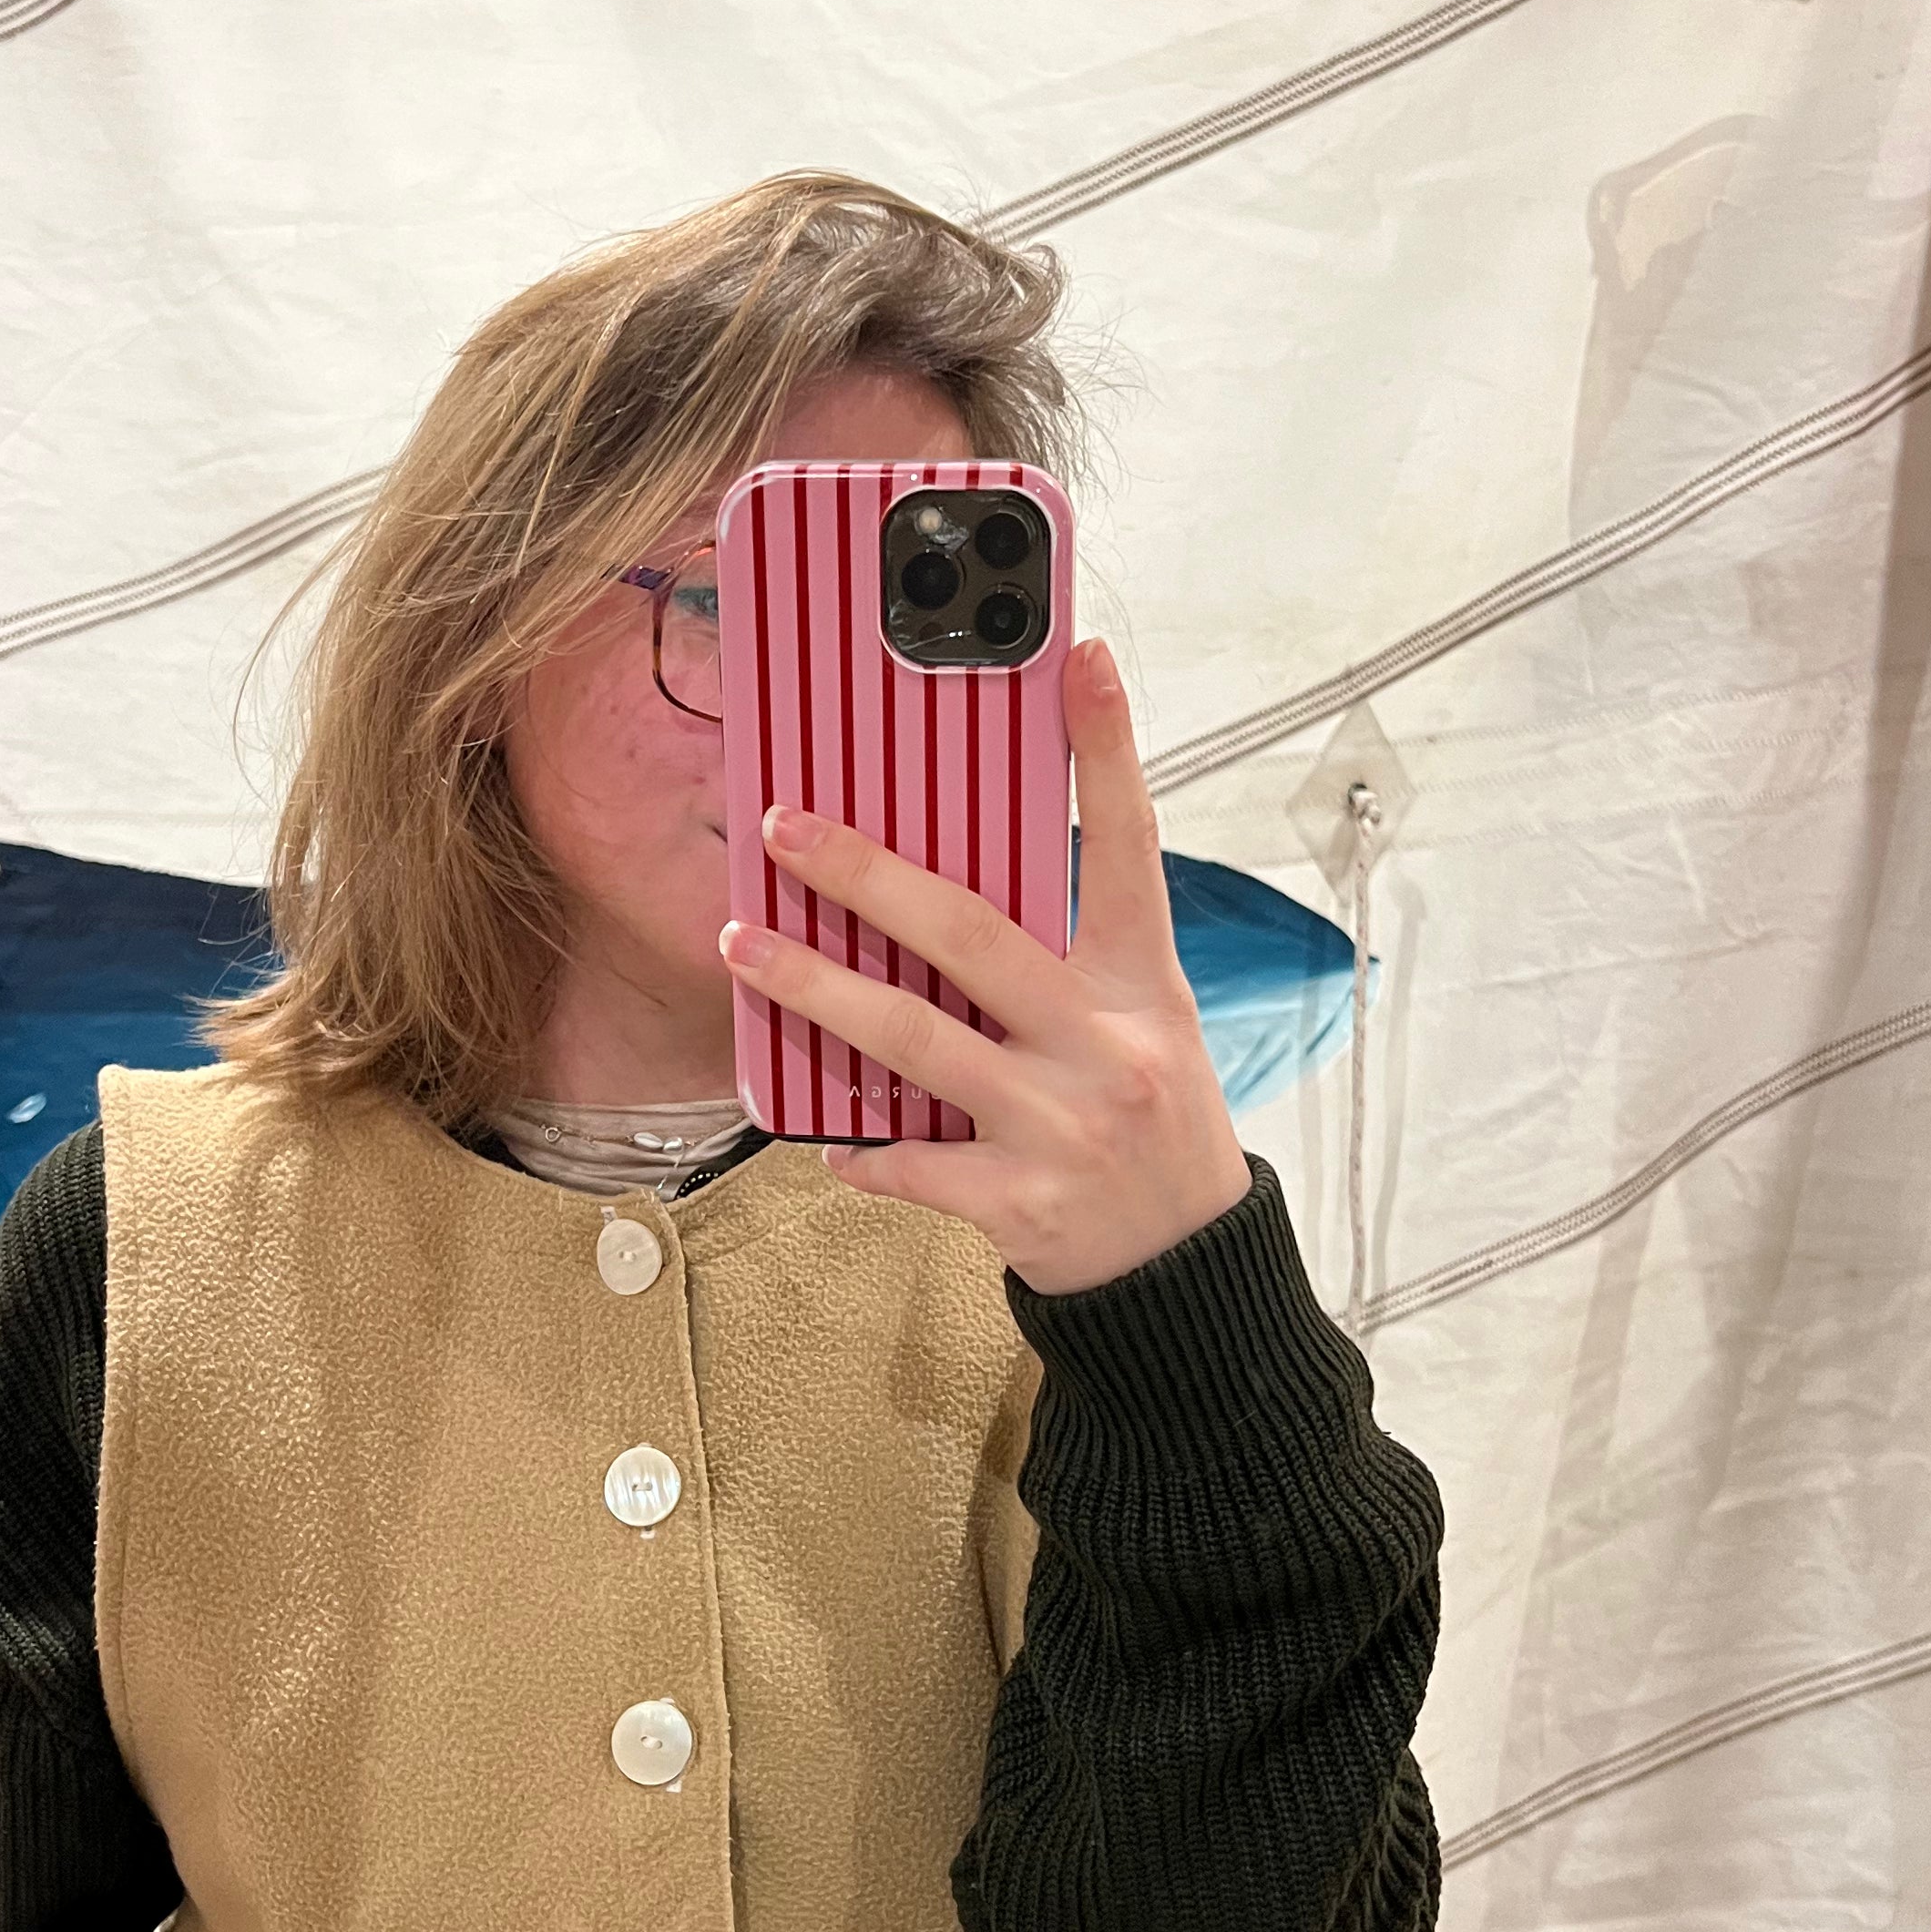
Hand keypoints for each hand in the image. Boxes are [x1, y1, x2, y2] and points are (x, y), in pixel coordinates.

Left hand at [719, 637, 1250, 1295]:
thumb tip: (943, 891)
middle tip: (788, 829)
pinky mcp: (1020, 1201)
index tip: (1081, 659)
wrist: (1187, 1271)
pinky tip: (821, 1140)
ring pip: (916, 1041)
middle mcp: (1105, 1044)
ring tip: (743, 948)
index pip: (1127, 846)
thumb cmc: (1151, 1124)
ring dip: (816, 991)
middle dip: (869, 876)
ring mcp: (1060, 1123)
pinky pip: (913, 1161)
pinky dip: (862, 1150)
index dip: (1107, 750)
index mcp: (1141, 984)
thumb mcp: (1143, 1025)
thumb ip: (1066, 961)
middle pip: (973, 935)